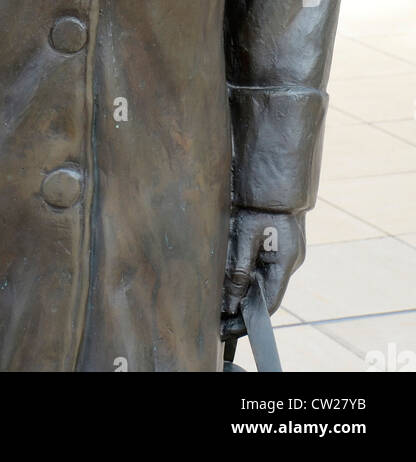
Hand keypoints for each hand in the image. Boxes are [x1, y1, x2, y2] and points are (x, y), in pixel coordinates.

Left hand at [221, 209, 304, 338]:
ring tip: (221, 302)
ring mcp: (289, 254)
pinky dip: (250, 275)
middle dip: (243, 307)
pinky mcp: (282, 246)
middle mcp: (291, 262)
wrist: (275, 180)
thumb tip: (232, 303)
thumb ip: (238, 271)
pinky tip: (234, 278)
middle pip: (266, 293)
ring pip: (264, 280)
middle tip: (218, 318)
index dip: (248, 320)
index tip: (228, 329)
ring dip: (245, 290)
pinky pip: (266, 267)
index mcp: (285, 262)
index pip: (268, 304)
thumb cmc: (260, 206)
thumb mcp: (245, 237)